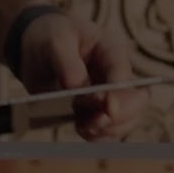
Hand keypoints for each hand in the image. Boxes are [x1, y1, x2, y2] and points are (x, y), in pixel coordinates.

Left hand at [14, 8, 147, 141]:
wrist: (38, 46)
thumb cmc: (51, 36)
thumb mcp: (55, 41)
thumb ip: (67, 64)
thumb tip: (77, 89)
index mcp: (112, 49)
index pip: (124, 76)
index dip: (116, 95)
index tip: (104, 105)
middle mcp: (117, 74)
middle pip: (135, 102)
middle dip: (118, 117)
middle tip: (95, 123)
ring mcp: (110, 94)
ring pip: (125, 120)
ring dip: (108, 130)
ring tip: (84, 129)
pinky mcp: (97, 110)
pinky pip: (107, 130)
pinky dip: (98, 136)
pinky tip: (83, 132)